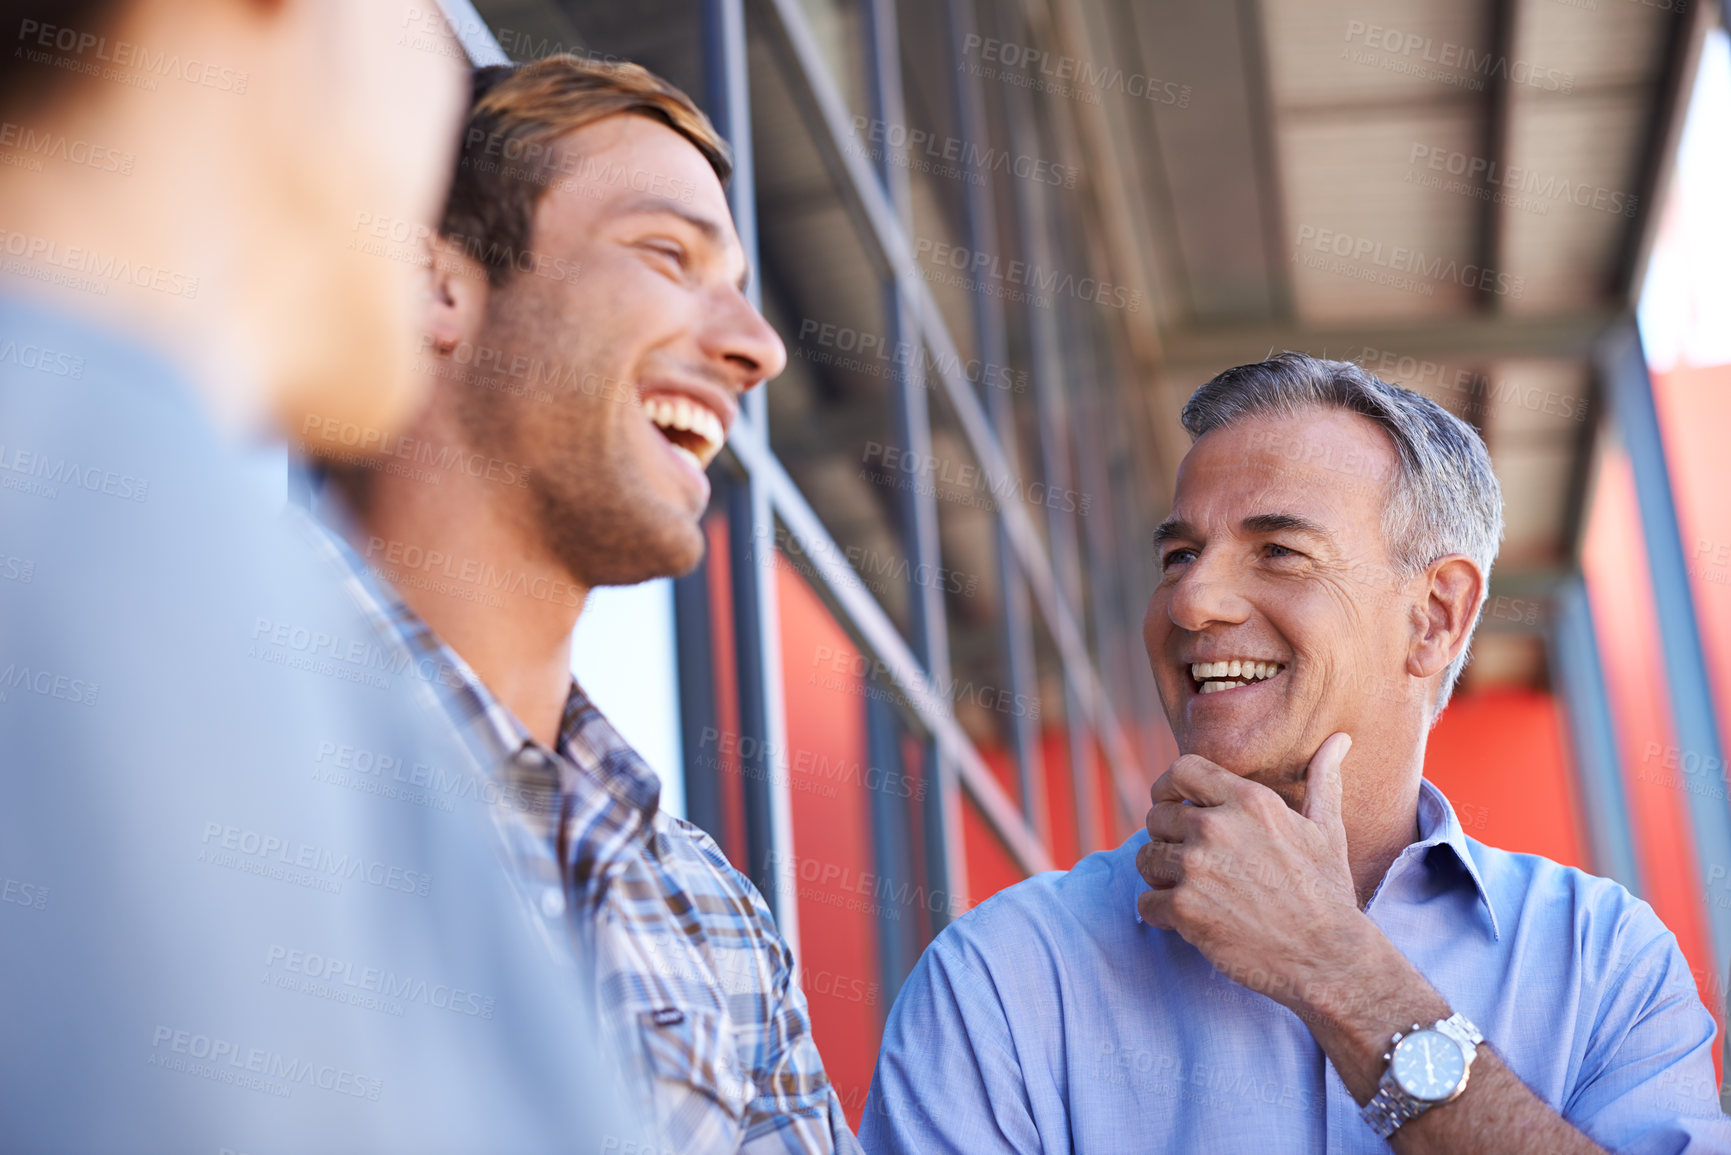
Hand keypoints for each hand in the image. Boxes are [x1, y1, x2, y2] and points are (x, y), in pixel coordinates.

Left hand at [1135, 732, 1364, 1010]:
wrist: (1328, 958)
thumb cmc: (1326, 893)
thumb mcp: (1327, 830)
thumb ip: (1322, 780)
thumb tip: (1339, 739)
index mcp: (1249, 800)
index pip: (1181, 770)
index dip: (1169, 788)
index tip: (1174, 807)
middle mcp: (1217, 826)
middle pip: (1156, 817)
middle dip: (1168, 840)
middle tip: (1194, 865)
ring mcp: (1197, 867)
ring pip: (1146, 858)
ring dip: (1161, 877)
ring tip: (1194, 892)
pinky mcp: (1185, 908)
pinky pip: (1146, 902)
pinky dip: (1161, 913)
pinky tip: (1191, 920)